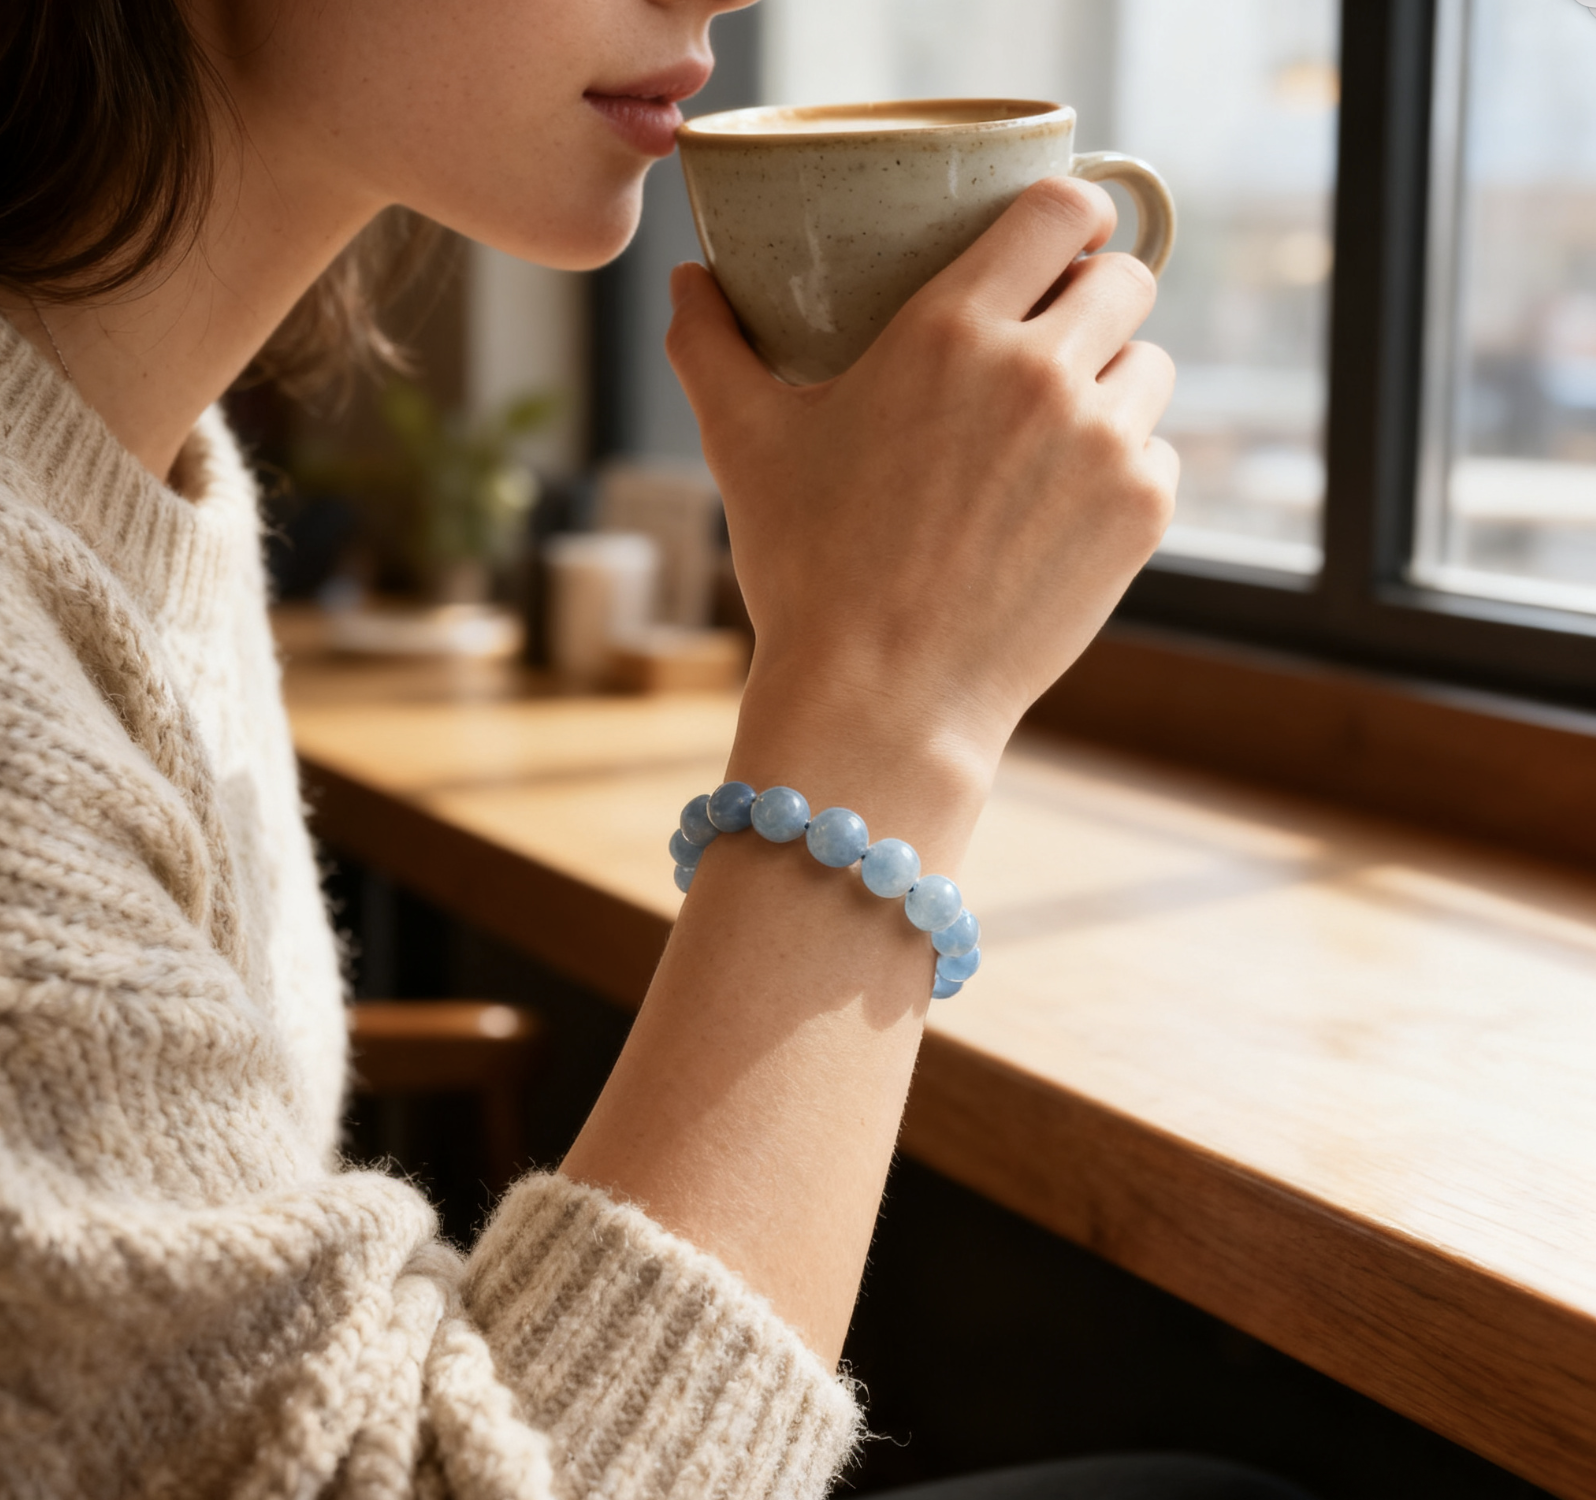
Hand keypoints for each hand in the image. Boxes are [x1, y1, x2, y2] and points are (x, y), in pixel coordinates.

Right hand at [667, 175, 1178, 773]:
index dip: (1071, 209)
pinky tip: (1064, 502)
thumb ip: (711, 347)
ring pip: (1150, 366)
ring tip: (1055, 428)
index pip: (1061, 207)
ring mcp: (1103, 445)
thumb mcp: (745, 447)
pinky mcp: (1139, 515)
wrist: (882, 702)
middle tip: (1052, 335)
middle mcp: (1042, 372)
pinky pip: (1160, 453)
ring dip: (1113, 381)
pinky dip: (1125, 465)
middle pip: (1125, 278)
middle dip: (1096, 292)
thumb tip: (684, 283)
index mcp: (951, 330)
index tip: (1060, 230)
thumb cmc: (808, 572)